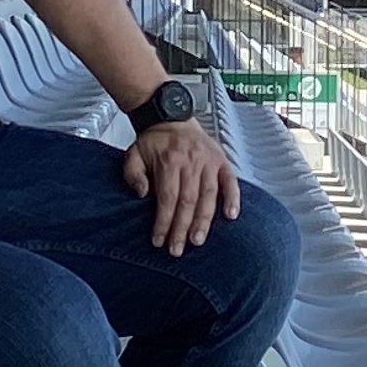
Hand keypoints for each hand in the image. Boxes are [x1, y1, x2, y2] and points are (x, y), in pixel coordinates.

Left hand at [121, 118, 237, 252]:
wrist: (171, 117)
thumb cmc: (154, 141)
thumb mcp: (133, 154)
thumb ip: (134, 174)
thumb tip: (143, 194)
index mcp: (169, 160)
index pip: (167, 198)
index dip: (164, 222)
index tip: (159, 240)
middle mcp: (191, 161)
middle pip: (188, 201)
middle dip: (182, 228)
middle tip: (177, 249)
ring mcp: (209, 161)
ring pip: (208, 196)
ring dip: (204, 221)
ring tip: (198, 240)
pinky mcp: (222, 161)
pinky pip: (230, 181)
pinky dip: (233, 198)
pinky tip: (231, 216)